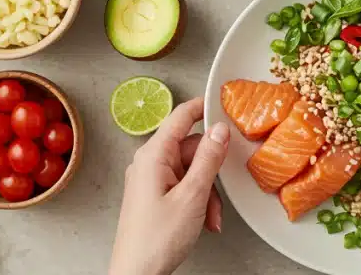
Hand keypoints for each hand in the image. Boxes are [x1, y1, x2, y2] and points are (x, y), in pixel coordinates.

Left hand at [109, 98, 228, 274]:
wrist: (136, 274)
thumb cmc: (155, 239)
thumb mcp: (192, 195)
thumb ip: (208, 159)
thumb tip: (220, 130)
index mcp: (153, 155)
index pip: (181, 116)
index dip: (204, 106)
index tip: (224, 103)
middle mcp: (149, 163)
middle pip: (191, 148)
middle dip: (212, 168)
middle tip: (224, 184)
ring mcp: (151, 180)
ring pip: (191, 171)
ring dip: (207, 191)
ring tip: (210, 215)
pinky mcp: (155, 196)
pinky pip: (184, 187)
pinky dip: (198, 201)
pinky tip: (204, 221)